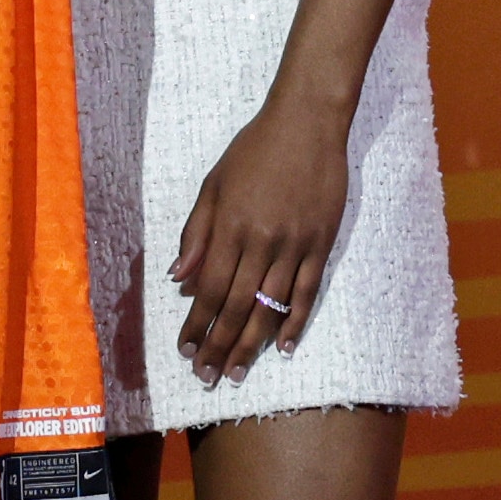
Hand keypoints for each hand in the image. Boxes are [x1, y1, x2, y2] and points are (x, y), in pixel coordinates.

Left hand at [169, 95, 349, 386]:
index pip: (209, 288)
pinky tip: (282, 347)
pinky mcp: (321, 243)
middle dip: (218, 346)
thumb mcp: (214, 183)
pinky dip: (294, 322)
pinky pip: (306, 292)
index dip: (196, 324)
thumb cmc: (254, 149)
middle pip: (237, 306)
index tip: (185, 350)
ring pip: (270, 307)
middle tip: (206, 377)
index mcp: (231, 226)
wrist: (308, 122)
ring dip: (251, 344)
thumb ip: (196, 232)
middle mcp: (262, 240)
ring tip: (236, 373)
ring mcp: (295, 244)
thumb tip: (179, 279)